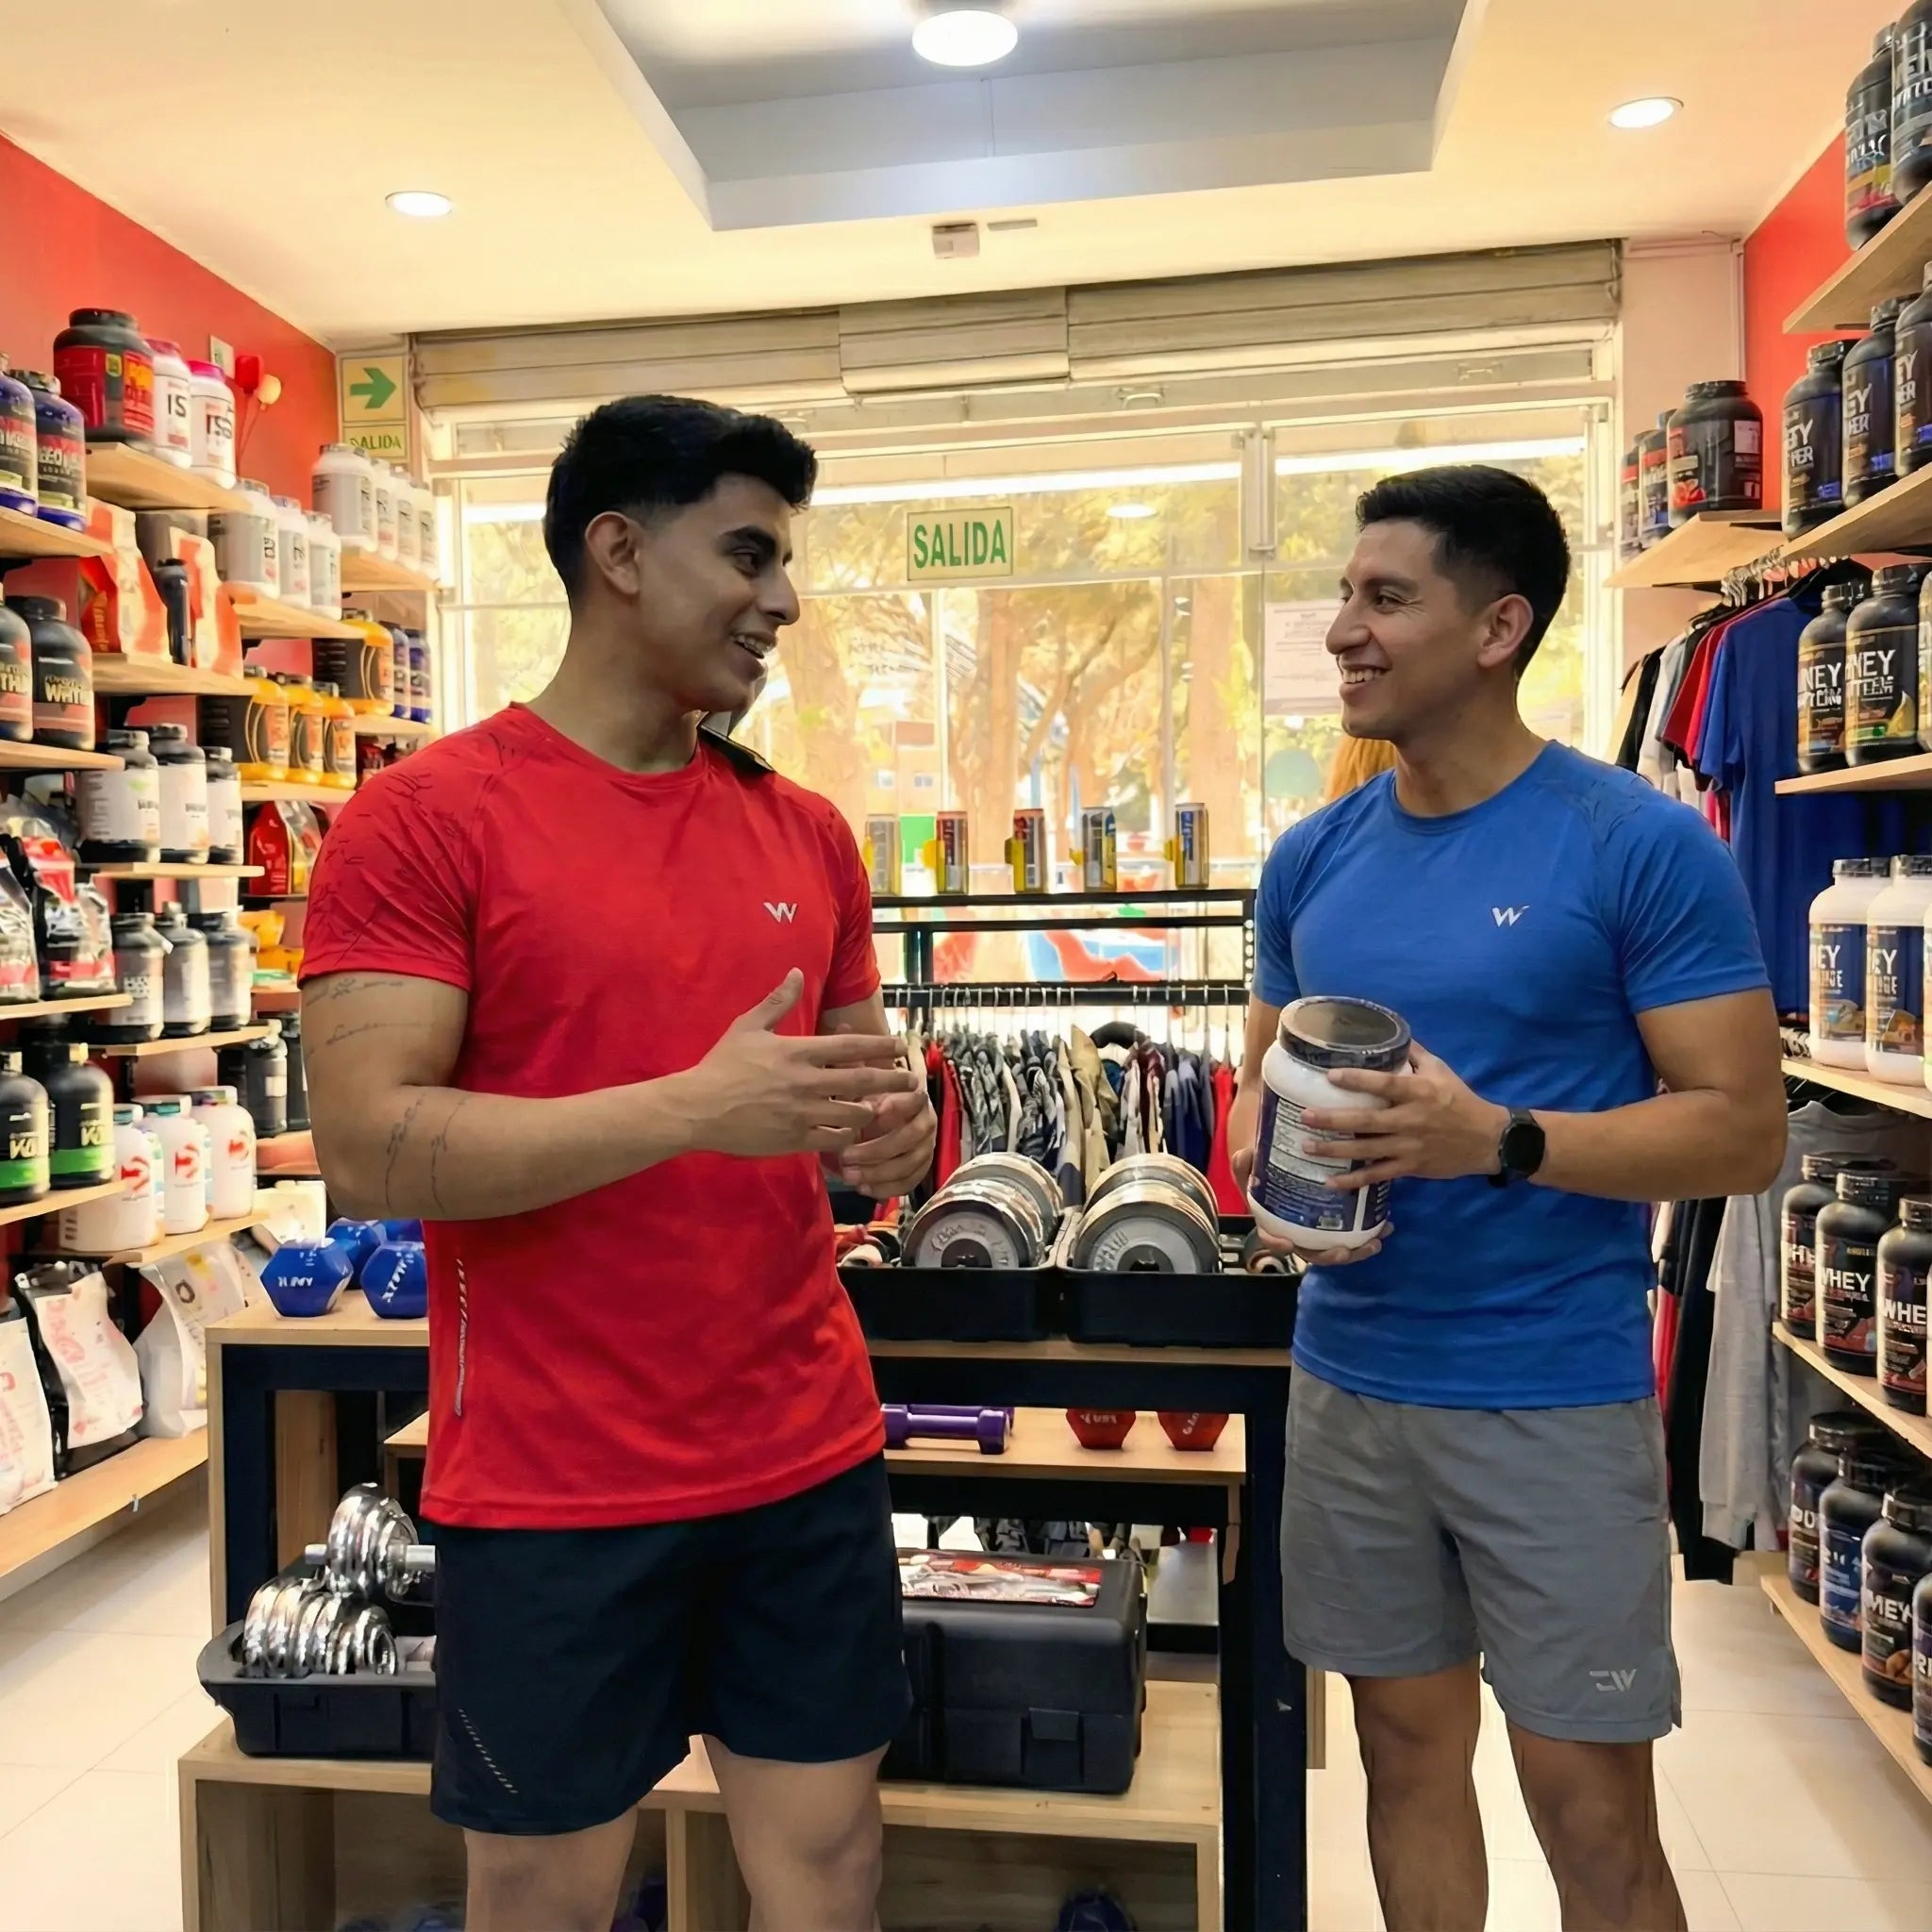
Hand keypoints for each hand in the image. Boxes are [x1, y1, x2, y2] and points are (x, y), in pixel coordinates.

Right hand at [678, 972, 920, 1159]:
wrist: (697, 1108)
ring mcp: (803, 1114)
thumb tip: (796, 973)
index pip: (852, 1048)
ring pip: (854, 1114)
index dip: (881, 1046)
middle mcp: (806, 1083)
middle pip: (863, 1082)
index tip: (900, 1045)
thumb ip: (777, 1001)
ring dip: (869, 1110)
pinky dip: (846, 1135)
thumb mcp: (748, 1027)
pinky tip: (849, 1132)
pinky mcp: (795, 1139)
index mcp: (798, 1053)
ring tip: (878, 1107)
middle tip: (911, 1081)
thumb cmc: (722, 1065)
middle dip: (892, 1080)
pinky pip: (834, 1140)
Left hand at [831, 1083, 937, 1200]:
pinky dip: (884, 1189)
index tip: (872, 1112)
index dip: (895, 1107)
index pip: (913, 1100)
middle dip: (875, 1151)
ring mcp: (927, 1147)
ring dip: (877, 1174)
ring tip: (849, 1176)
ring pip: (909, 1165)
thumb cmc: (868, 1101)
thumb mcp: (863, 1092)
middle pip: (909, 1138)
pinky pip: (907, 1184)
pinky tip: (862, 1188)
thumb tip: (862, 1110)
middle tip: (845, 1157)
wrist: (880, 1119)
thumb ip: (861, 1098)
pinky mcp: (921, 1169)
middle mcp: (926, 1122)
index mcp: (915, 1098)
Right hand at [1232, 1131, 1384, 1265]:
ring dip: (1357, 1251)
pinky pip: (1354, 1236)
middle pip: (1312, 1253)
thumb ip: (1245, 1163)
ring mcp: (1319, 1233)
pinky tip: (1386, 1226)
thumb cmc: (1266, 1168)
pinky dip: (1370, 1235)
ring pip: (1337, 1249)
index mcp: (1272, 1222)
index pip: (1271, 1238)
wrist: (1284, 1163)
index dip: (1277, 1244)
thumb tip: (1246, 1156)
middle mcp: (1296, 1233)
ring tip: (1375, 1243)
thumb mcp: (1250, 1164)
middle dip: (1329, 1257)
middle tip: (1343, 1252)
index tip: (1288, 1244)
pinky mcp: (1338, 1225)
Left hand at [1301, 1042, 1508, 1191]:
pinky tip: (1329, 1182)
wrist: (1488, 1139)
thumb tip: (1388, 1033)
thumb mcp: (1441, 1070)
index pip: (1384, 1085)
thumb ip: (1414, 1054)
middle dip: (1334, 1120)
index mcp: (1418, 1093)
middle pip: (1367, 1121)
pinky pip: (1377, 1175)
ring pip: (1367, 1150)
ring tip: (1307, 1146)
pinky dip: (1353, 1181)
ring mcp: (1409, 1147)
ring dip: (1335, 1150)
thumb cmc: (1460, 1100)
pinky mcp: (1411, 1168)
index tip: (1330, 1076)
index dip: (1357, 1080)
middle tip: (1305, 1116)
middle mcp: (1411, 1120)